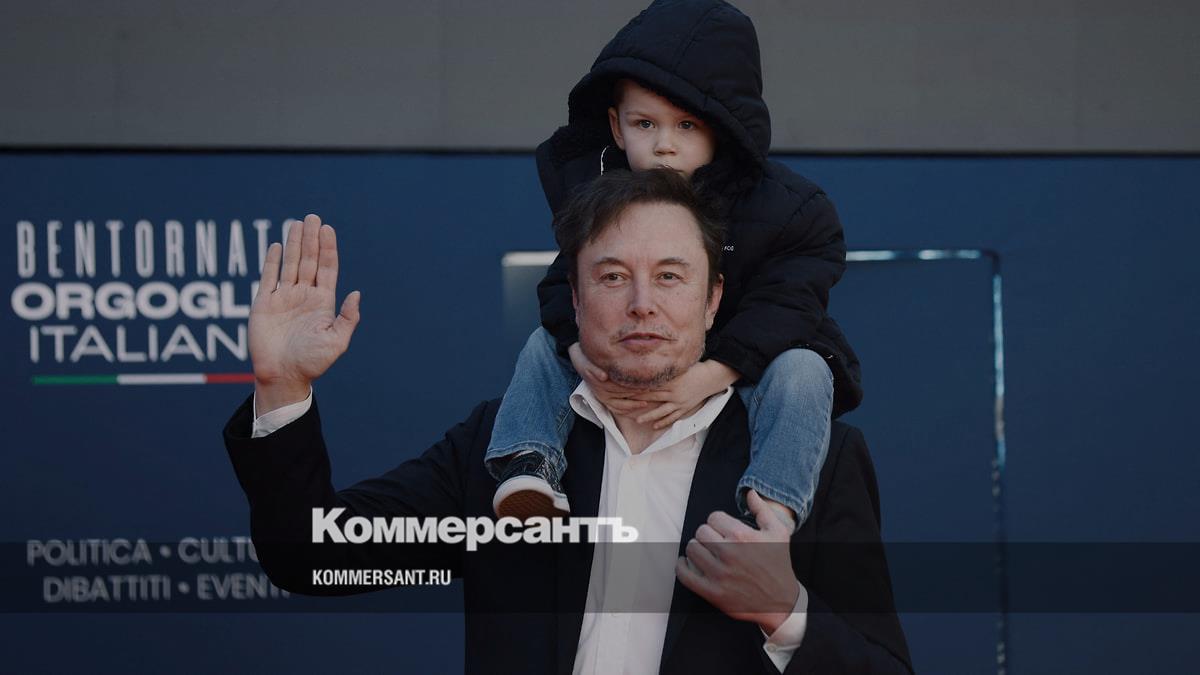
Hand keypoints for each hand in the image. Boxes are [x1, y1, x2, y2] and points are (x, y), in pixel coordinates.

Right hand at [250, 214, 360, 412]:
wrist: (282, 376)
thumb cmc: (311, 363)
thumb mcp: (336, 342)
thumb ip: (347, 318)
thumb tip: (356, 293)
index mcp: (323, 303)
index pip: (327, 269)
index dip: (328, 249)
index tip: (328, 229)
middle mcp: (304, 296)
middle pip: (308, 261)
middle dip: (311, 240)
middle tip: (313, 217)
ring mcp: (284, 298)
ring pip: (289, 264)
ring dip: (293, 244)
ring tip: (297, 223)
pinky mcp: (264, 304)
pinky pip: (268, 277)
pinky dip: (271, 261)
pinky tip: (275, 245)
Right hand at [567, 342, 653, 415]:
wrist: (579, 361)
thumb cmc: (586, 361)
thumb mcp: (588, 364)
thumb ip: (595, 371)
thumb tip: (603, 377)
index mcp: (600, 386)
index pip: (620, 389)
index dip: (634, 388)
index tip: (646, 386)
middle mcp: (602, 394)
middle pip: (623, 397)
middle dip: (637, 396)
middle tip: (651, 393)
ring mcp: (603, 398)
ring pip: (621, 406)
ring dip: (633, 405)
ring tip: (646, 403)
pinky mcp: (605, 400)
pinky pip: (617, 409)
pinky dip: (627, 410)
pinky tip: (637, 408)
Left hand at [632, 360, 739, 428]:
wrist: (711, 378)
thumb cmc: (694, 369)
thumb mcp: (679, 367)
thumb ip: (664, 368)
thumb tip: (649, 365)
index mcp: (671, 380)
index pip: (650, 385)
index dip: (637, 387)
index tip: (625, 389)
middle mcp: (674, 392)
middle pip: (652, 398)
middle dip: (638, 401)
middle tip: (624, 404)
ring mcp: (679, 402)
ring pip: (662, 411)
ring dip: (649, 416)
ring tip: (638, 421)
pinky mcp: (685, 408)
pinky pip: (673, 417)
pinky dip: (664, 422)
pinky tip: (655, 426)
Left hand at [676, 490, 801, 634]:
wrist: (781, 602)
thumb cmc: (778, 564)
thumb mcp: (779, 532)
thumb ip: (762, 509)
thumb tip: (750, 493)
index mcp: (742, 536)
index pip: (713, 517)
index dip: (718, 522)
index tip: (724, 530)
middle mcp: (729, 553)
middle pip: (701, 531)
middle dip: (708, 534)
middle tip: (716, 541)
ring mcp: (719, 574)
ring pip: (691, 549)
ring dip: (697, 548)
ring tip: (706, 552)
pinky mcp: (713, 592)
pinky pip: (684, 574)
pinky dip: (682, 566)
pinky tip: (688, 563)